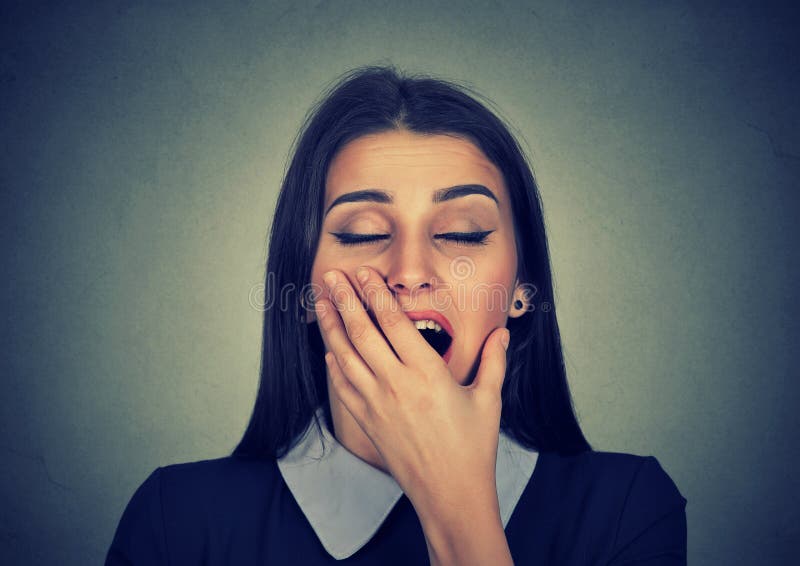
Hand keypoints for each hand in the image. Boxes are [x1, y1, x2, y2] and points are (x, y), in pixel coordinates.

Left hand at [315, 266, 510, 517]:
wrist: (450, 495)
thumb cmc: (472, 448)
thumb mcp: (488, 400)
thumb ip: (494, 361)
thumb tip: (503, 332)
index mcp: (427, 372)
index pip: (394, 322)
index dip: (375, 294)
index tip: (364, 274)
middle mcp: (396, 384)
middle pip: (362, 332)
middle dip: (345, 300)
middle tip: (332, 276)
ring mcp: (377, 404)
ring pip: (345, 357)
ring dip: (331, 327)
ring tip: (321, 303)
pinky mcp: (367, 423)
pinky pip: (343, 388)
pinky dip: (333, 366)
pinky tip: (329, 352)